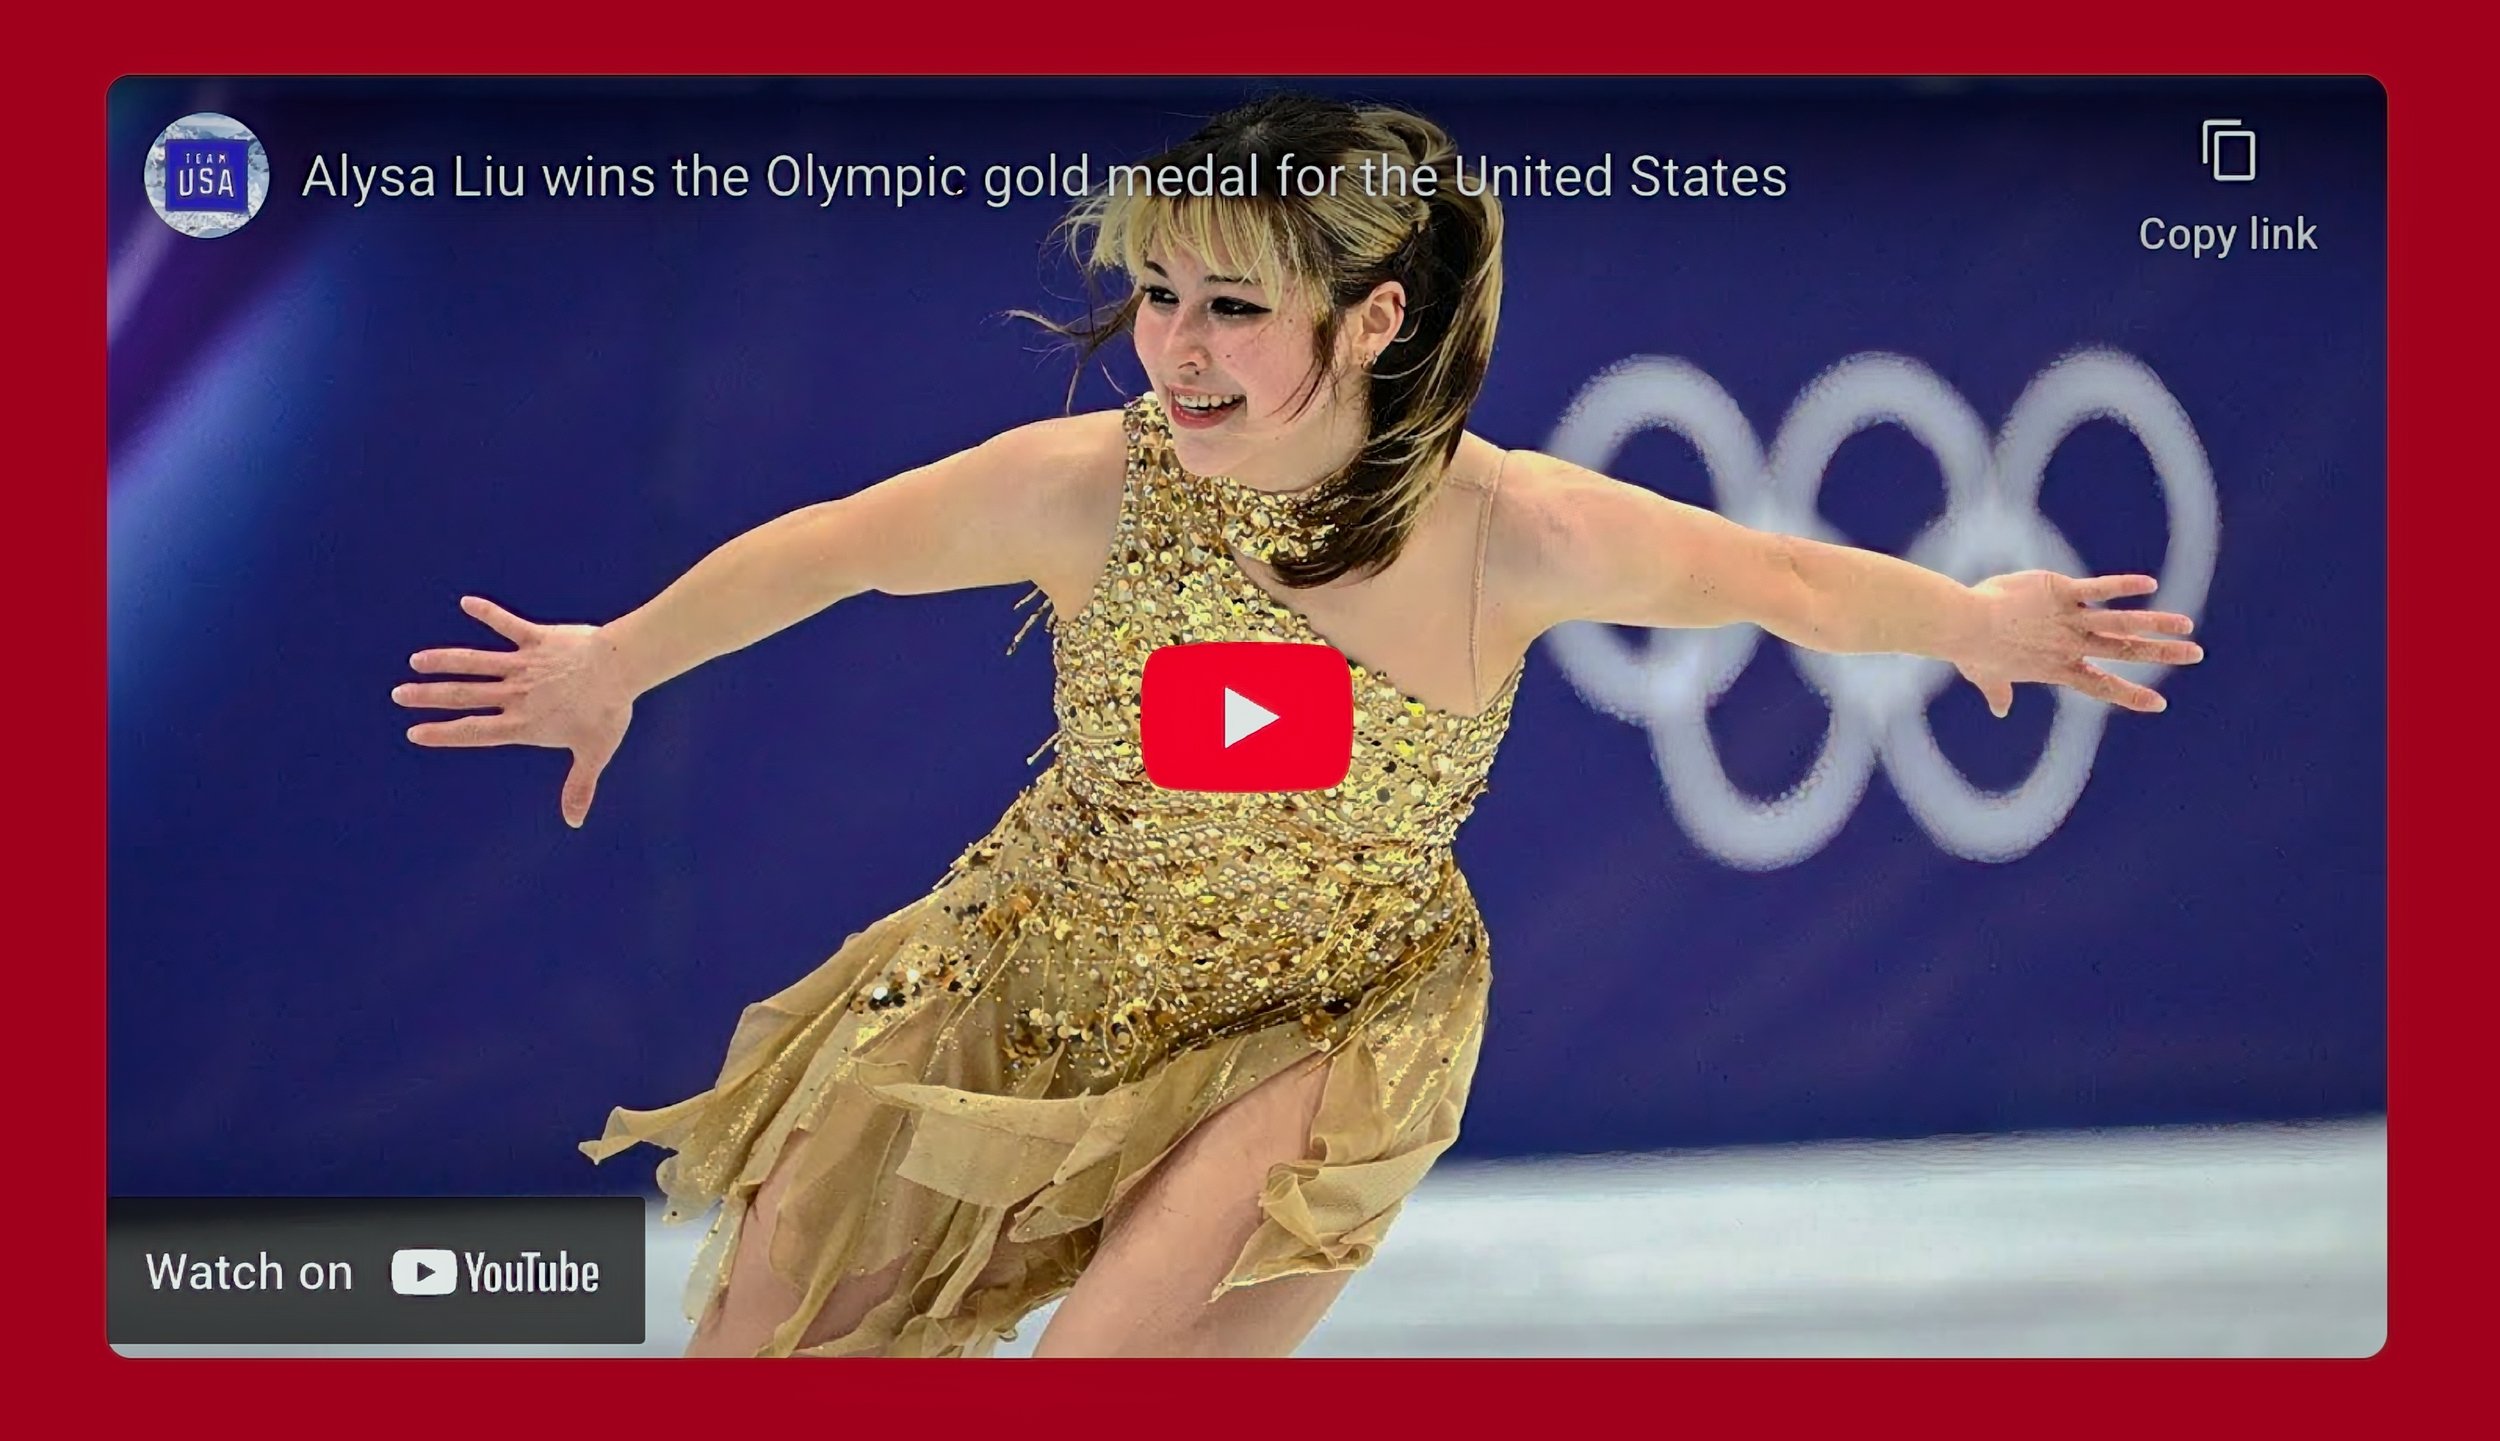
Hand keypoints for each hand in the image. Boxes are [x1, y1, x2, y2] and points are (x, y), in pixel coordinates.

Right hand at [395, 596, 636, 827]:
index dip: (444, 734)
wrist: (623, 668)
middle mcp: (517, 695)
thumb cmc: (609, 711)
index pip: (475, 732)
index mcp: (525, 724)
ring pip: (474, 662)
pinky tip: (467, 602)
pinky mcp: (537, 639)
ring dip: (444, 660)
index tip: (415, 733)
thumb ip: (579, 786)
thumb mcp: (594, 753)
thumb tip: (574, 823)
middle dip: (428, 697)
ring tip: (417, 661)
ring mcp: (524, 665)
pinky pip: (507, 624)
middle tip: (398, 694)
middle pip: (463, 696)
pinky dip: (488, 612)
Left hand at [1955, 571, 2202, 716]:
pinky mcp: (2059, 591)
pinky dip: (2122, 585)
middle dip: (2161, 653)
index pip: (2101, 685)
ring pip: (2122, 622)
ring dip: (2156, 622)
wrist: (1964, 624)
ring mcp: (2068, 619)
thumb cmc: (1970, 651)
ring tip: (2186, 625)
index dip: (2129, 694)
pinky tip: (2149, 583)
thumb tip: (1999, 709)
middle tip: (2195, 654)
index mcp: (2057, 668)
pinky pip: (2098, 588)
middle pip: (2125, 651)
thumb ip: (1998, 691)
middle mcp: (2070, 645)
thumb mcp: (1986, 676)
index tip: (2158, 704)